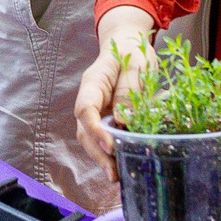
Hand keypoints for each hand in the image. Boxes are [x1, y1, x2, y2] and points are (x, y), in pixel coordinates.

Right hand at [73, 9, 157, 169]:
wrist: (129, 44)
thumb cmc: (132, 50)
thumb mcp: (136, 65)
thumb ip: (129, 91)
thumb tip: (123, 122)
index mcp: (93, 83)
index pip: (86, 109)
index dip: (95, 130)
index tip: (110, 146)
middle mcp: (91, 100)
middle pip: (85, 130)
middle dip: (96, 153)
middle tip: (113, 172)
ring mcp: (98, 111)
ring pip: (92, 139)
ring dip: (102, 159)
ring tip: (117, 176)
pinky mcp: (108, 119)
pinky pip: (105, 138)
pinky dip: (112, 154)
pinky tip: (123, 166)